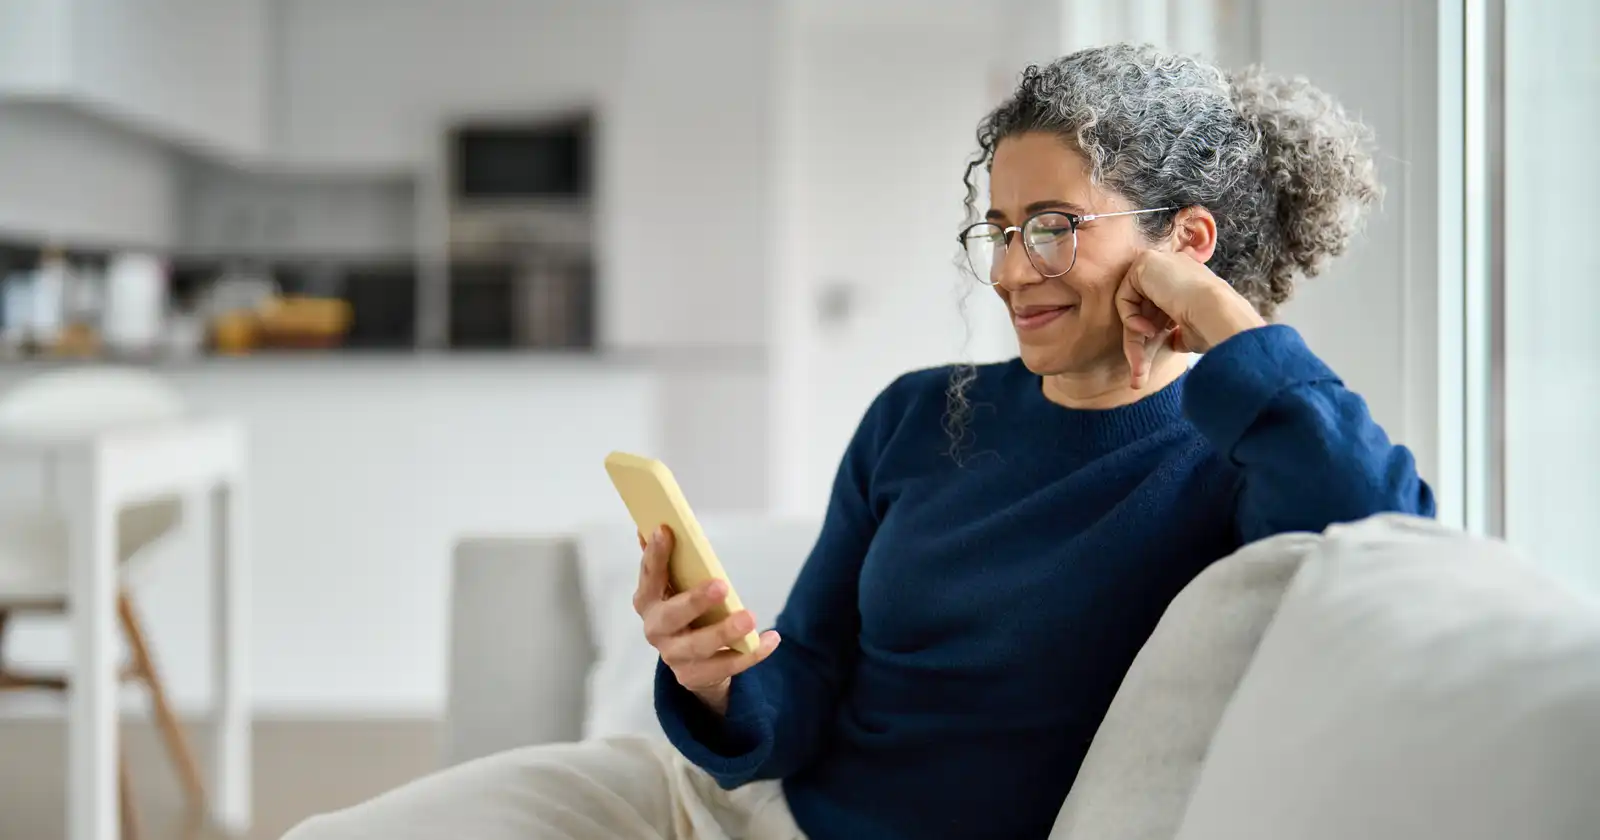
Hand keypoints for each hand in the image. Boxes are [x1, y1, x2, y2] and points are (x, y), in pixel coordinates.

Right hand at [633, 526, 779, 715]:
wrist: (692, 662)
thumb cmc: (685, 612)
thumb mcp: (675, 587)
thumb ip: (666, 562)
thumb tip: (650, 526)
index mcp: (647, 601)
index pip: (649, 577)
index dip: (654, 555)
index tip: (666, 530)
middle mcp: (656, 630)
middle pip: (672, 617)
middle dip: (694, 601)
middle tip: (722, 585)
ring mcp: (675, 656)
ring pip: (699, 646)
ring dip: (725, 632)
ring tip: (749, 617)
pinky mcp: (695, 677)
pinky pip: (728, 665)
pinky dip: (752, 652)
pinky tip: (771, 638)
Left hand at [1115, 251, 1266, 387]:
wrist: (1219, 314)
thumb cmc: (1212, 328)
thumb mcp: (1190, 333)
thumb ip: (1176, 333)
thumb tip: (1173, 342)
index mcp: (1187, 282)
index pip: (1159, 311)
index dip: (1153, 338)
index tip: (1147, 369)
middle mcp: (1173, 269)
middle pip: (1143, 312)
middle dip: (1137, 346)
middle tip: (1138, 380)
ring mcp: (1160, 263)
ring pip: (1133, 307)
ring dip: (1133, 339)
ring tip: (1140, 367)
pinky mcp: (1146, 262)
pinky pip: (1125, 296)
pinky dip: (1130, 318)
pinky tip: (1147, 331)